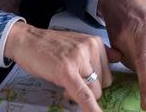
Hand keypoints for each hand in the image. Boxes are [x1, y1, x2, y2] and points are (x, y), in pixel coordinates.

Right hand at [5, 22, 122, 111]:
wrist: (26, 40)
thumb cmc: (50, 45)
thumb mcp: (77, 43)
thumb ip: (98, 52)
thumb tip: (118, 57)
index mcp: (95, 42)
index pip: (108, 73)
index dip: (94, 82)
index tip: (82, 79)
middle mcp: (90, 47)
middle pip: (103, 83)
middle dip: (89, 89)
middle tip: (70, 80)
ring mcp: (78, 58)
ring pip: (94, 91)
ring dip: (81, 94)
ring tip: (64, 81)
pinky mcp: (66, 70)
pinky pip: (84, 94)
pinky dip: (90, 108)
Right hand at [98, 0, 145, 109]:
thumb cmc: (141, 6)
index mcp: (143, 32)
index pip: (145, 62)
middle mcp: (128, 41)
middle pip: (143, 69)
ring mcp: (118, 45)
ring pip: (135, 68)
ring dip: (145, 65)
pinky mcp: (112, 48)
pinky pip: (127, 63)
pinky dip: (136, 61)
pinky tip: (138, 48)